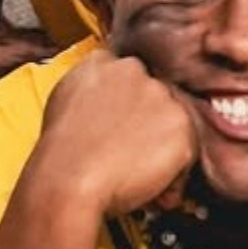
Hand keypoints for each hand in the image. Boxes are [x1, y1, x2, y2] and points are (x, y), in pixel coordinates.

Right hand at [39, 50, 197, 215]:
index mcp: (101, 62)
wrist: (70, 180)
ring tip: (136, 172)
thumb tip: (101, 103)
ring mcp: (161, 96)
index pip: (125, 73)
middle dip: (147, 124)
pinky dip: (173, 173)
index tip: (123, 121)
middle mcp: (135, 71)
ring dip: (160, 147)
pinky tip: (148, 186)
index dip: (127, 101)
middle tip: (129, 152)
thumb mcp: (63, 104)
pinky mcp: (181, 126)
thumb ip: (88, 91)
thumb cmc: (61, 155)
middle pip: (153, 95)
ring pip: (171, 122)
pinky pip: (186, 152)